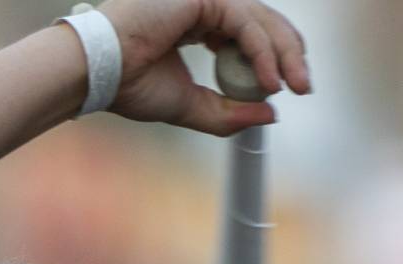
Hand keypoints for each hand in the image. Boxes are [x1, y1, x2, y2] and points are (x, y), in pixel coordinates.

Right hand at [96, 0, 311, 135]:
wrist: (99, 72)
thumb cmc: (130, 84)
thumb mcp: (191, 105)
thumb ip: (229, 111)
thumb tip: (271, 114)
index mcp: (197, 22)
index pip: (248, 33)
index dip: (272, 58)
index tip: (286, 88)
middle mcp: (203, 4)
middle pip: (263, 22)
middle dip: (289, 54)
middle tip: (304, 86)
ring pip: (261, 20)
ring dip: (282, 54)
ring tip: (290, 86)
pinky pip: (247, 22)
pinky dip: (262, 51)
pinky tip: (268, 79)